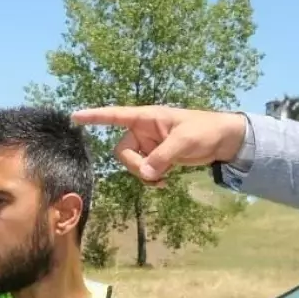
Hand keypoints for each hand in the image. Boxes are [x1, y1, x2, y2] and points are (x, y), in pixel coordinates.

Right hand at [70, 106, 246, 183]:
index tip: (74, 117)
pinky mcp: (158, 157)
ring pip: (132, 163)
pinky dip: (151, 178)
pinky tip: (165, 182)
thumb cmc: (206, 130)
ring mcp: (150, 145)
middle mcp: (144, 130)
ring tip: (163, 180)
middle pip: (122, 151)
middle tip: (151, 174)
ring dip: (144, 175)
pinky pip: (145, 170)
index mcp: (147, 117)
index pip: (115, 115)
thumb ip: (163, 158)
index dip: (95, 116)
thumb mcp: (184, 142)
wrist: (225, 140)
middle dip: (133, 166)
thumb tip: (145, 174)